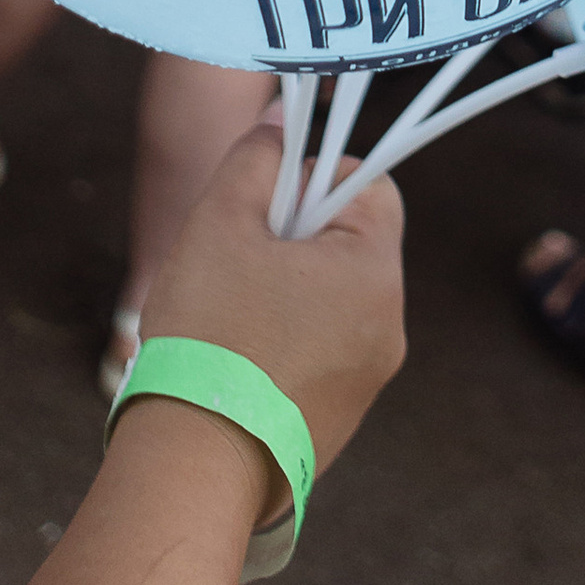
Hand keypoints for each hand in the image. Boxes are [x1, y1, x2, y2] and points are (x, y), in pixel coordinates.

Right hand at [135, 124, 404, 506]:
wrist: (196, 466)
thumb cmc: (210, 332)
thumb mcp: (220, 222)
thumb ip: (256, 158)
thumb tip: (283, 117)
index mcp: (374, 272)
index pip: (370, 185)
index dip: (314, 178)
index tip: (264, 205)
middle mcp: (389, 327)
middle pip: (350, 244)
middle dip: (295, 236)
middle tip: (238, 259)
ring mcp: (369, 381)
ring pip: (333, 300)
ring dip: (288, 290)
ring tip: (230, 315)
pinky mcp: (343, 421)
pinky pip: (324, 353)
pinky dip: (287, 342)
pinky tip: (237, 359)